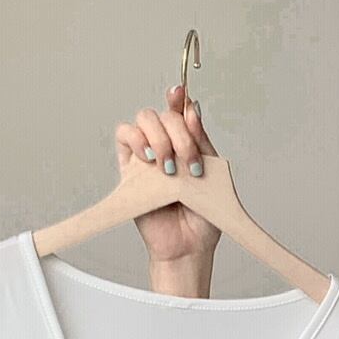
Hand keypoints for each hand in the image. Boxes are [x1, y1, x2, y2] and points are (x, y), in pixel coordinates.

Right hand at [113, 84, 221, 266]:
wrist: (190, 246)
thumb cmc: (204, 217)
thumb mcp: (214, 176)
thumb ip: (202, 143)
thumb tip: (192, 108)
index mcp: (189, 144)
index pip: (181, 110)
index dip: (178, 97)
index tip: (180, 91)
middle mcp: (168, 145)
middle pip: (165, 114)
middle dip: (179, 134)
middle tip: (189, 164)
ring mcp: (148, 154)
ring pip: (144, 119)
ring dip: (160, 138)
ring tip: (169, 168)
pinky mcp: (130, 167)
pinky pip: (124, 135)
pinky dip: (136, 139)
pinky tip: (149, 157)